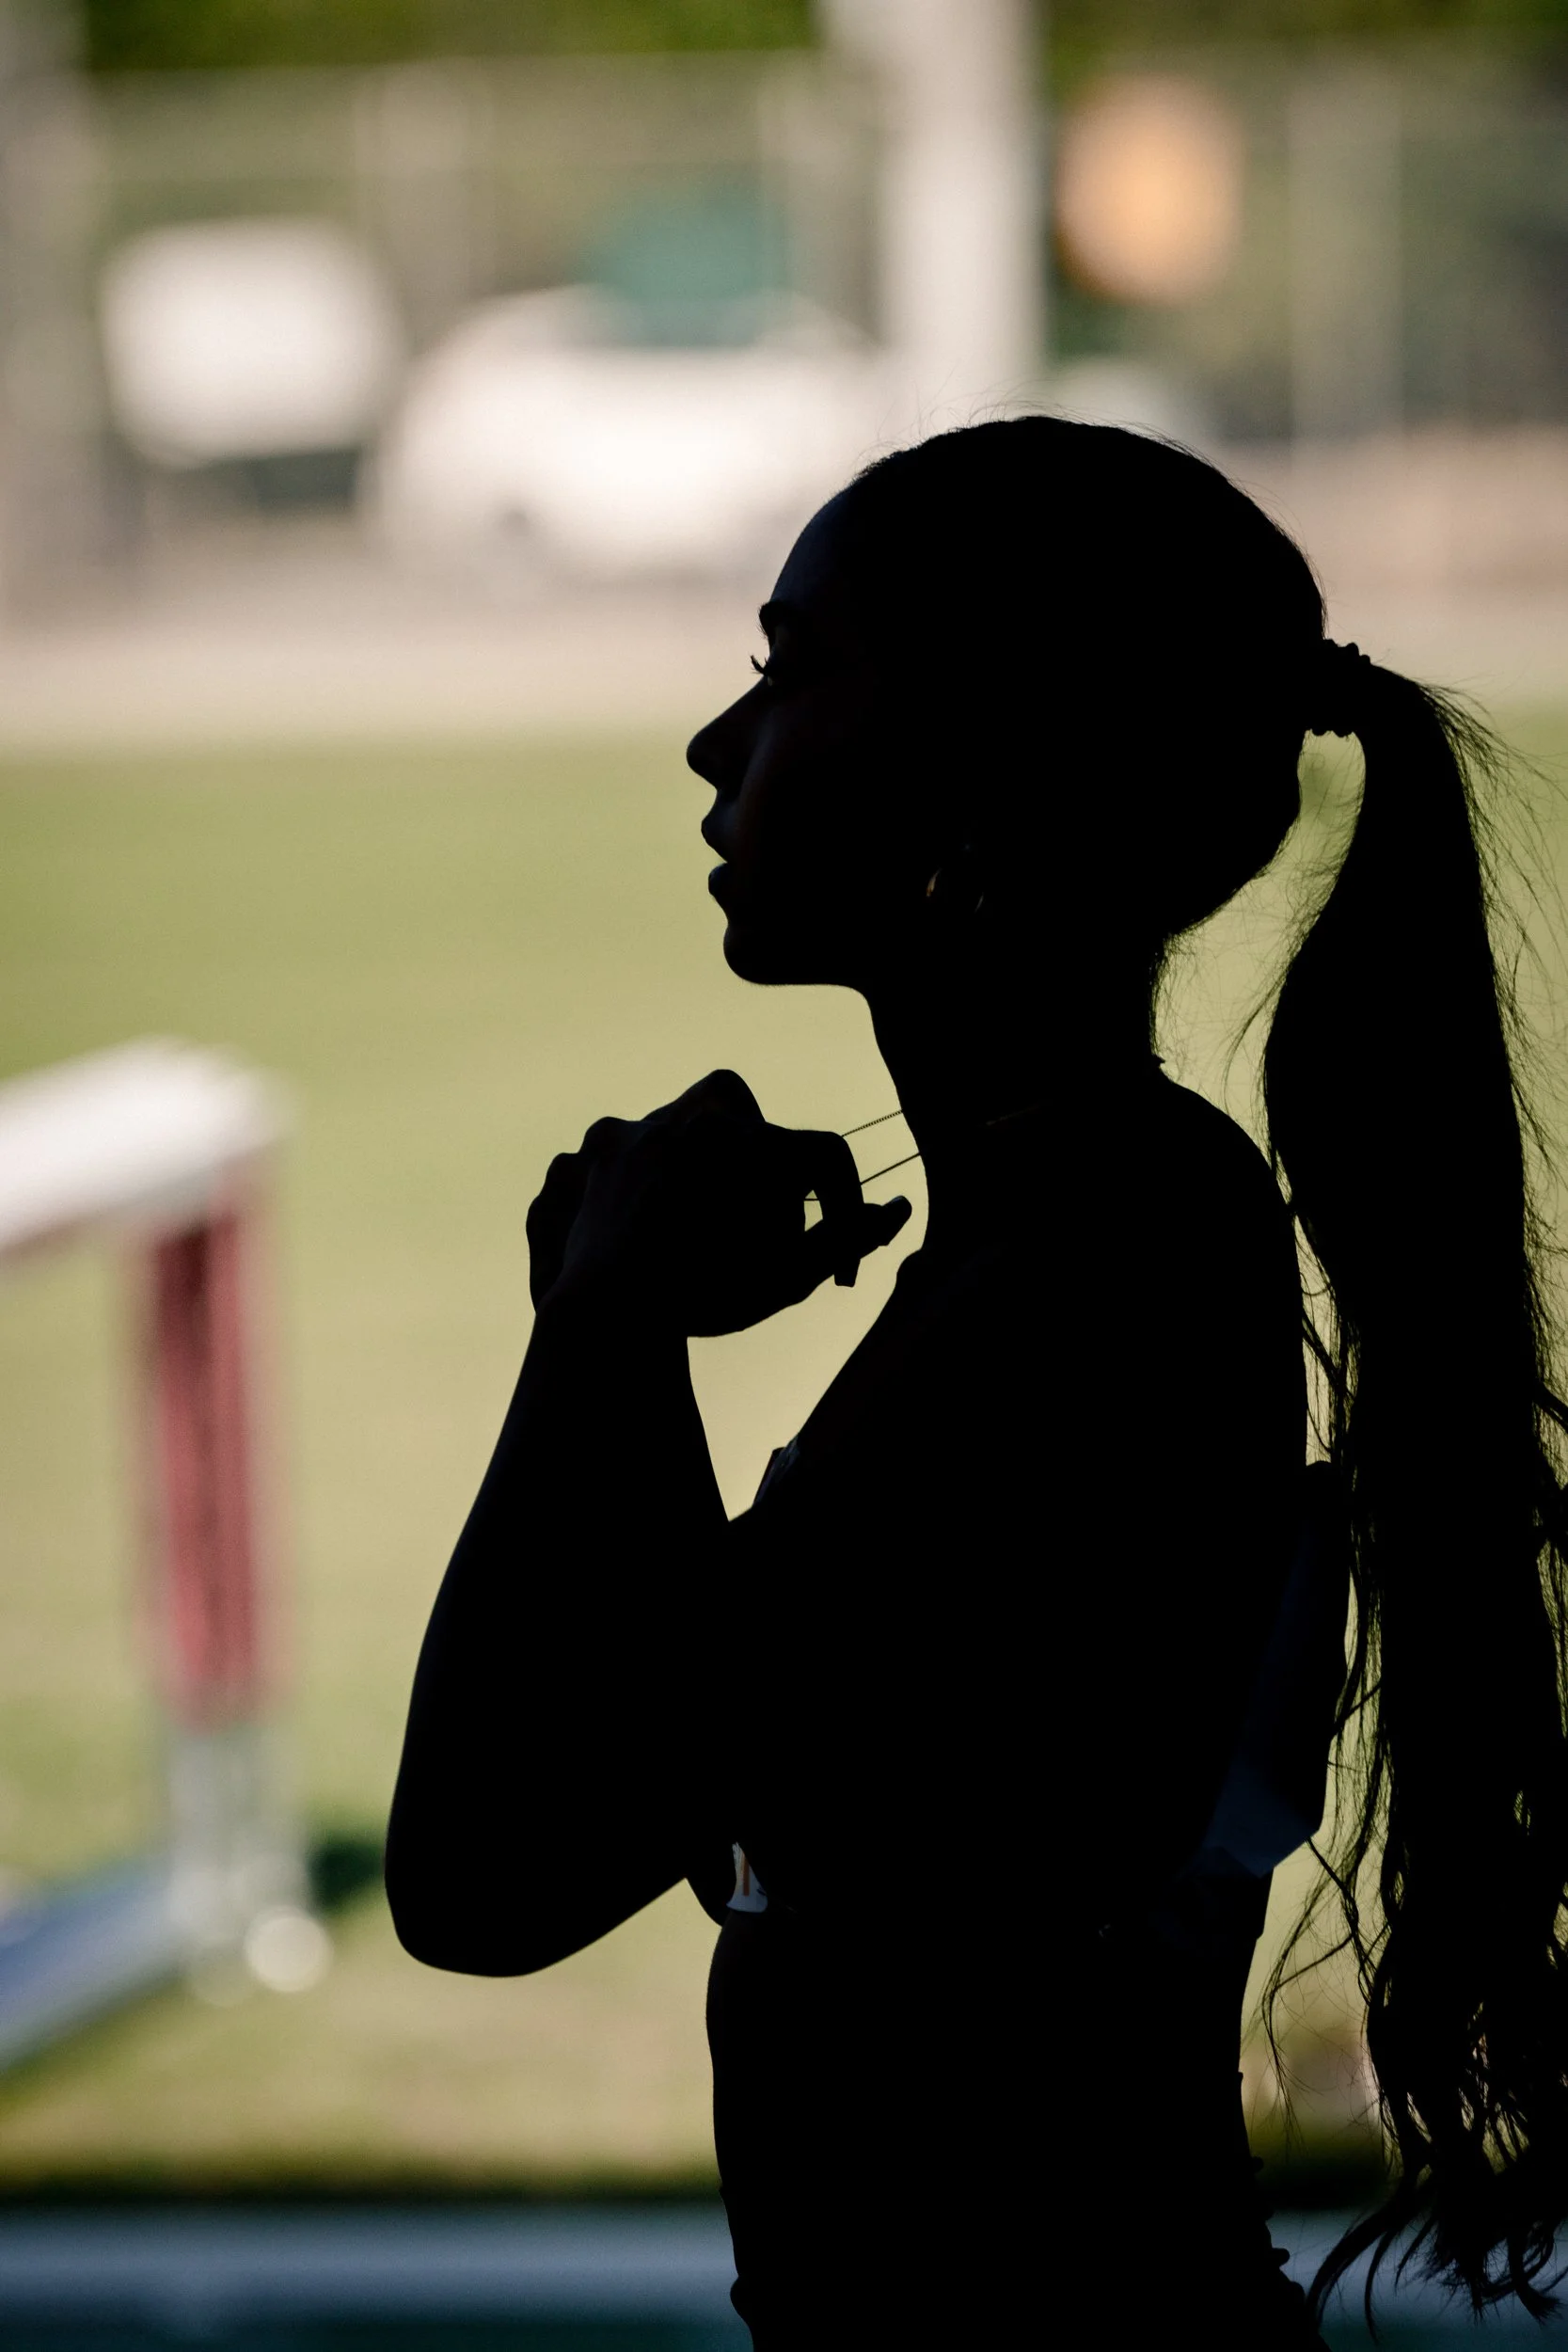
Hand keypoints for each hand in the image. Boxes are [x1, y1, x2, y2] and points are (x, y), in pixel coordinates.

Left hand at [526, 1070, 911, 1336]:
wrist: (605, 1311)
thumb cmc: (708, 1296)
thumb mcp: (790, 1276)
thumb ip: (847, 1236)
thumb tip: (898, 1207)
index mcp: (762, 1142)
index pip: (825, 1157)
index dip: (840, 1207)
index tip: (834, 1263)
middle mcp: (705, 1115)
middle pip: (756, 1127)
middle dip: (765, 1169)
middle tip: (754, 1222)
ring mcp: (645, 1124)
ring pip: (692, 1128)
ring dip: (702, 1168)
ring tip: (694, 1225)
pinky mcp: (599, 1143)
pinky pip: (633, 1146)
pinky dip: (643, 1176)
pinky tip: (643, 1217)